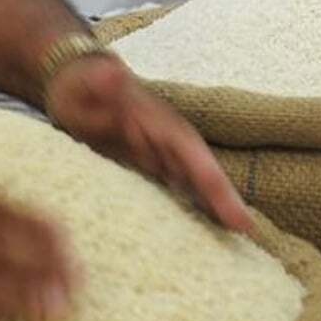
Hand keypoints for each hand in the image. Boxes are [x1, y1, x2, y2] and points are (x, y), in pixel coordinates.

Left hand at [45, 56, 254, 235]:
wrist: (73, 83)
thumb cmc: (83, 85)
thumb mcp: (90, 81)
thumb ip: (103, 82)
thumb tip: (112, 74)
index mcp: (166, 127)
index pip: (199, 163)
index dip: (221, 192)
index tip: (243, 221)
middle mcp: (170, 144)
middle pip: (204, 180)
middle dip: (226, 207)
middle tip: (247, 238)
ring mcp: (159, 157)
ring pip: (192, 188)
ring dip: (210, 212)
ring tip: (229, 246)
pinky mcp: (144, 168)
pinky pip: (171, 193)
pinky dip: (185, 211)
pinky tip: (189, 237)